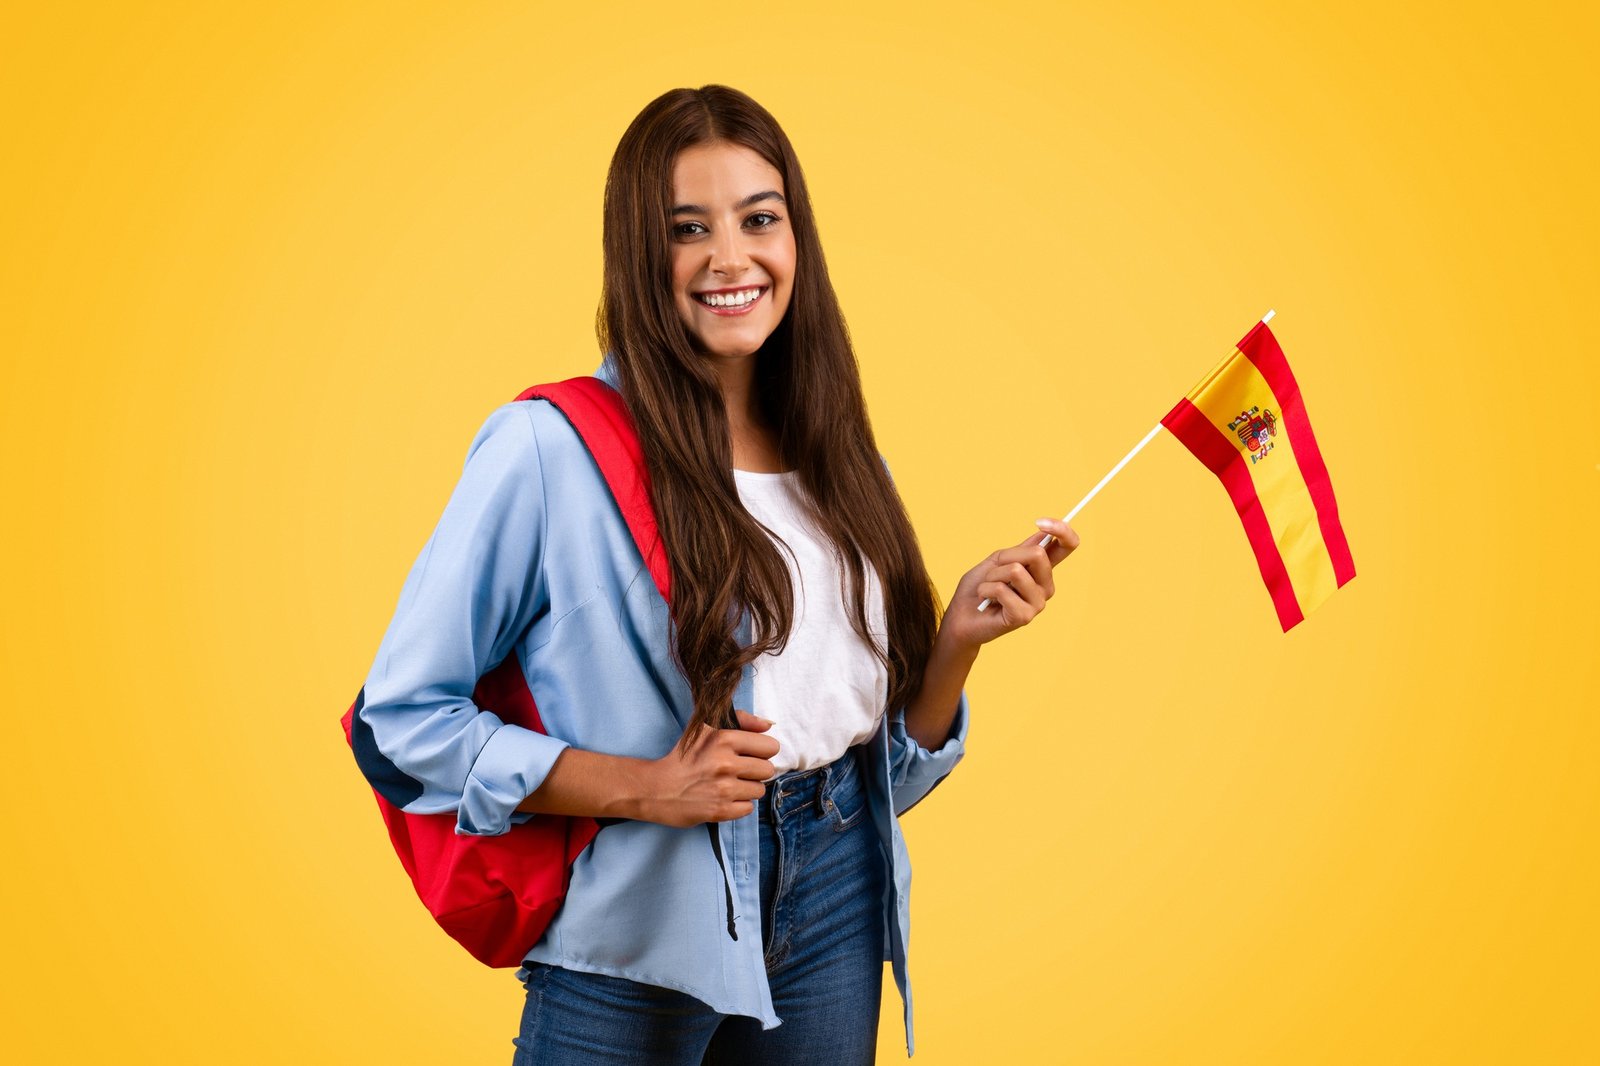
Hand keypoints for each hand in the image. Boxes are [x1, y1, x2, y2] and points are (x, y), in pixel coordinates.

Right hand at [641, 710, 779, 827]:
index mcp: (723, 739)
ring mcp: (724, 789)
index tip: (750, 754)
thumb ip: (741, 720)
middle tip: (739, 771)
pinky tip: (725, 798)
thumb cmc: (681, 757)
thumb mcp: (705, 729)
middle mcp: (726, 764)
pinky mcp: (720, 811)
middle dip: (756, 770)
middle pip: (767, 770)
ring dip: (748, 788)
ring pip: (759, 790)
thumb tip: (768, 725)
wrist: (656, 788)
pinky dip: (739, 805)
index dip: (762, 750)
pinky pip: (749, 808)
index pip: (770, 746)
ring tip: (730, 785)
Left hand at [938, 517, 1080, 652]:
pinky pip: (1003, 589)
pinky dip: (986, 590)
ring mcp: (1038, 603)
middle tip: (994, 573)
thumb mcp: (998, 560)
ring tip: (988, 589)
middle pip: (1038, 554)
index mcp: (1042, 570)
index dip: (1062, 530)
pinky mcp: (1025, 616)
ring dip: (992, 576)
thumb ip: (1021, 549)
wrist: (962, 615)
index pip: (1067, 545)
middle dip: (1006, 557)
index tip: (1039, 521)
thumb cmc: (979, 587)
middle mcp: (1046, 586)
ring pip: (1016, 571)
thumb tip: (1044, 533)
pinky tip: (986, 601)